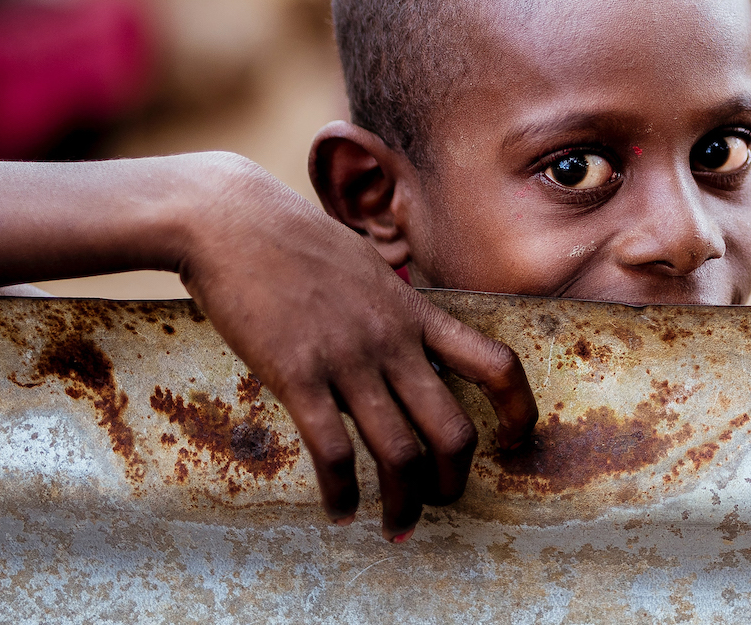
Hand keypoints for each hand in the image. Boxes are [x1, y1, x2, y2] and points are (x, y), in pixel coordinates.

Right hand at [180, 161, 537, 539]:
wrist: (233, 221)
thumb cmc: (294, 241)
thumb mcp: (366, 267)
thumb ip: (391, 306)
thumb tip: (404, 333)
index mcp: (414, 312)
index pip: (493, 362)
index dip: (517, 408)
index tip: (515, 438)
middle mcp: (392, 340)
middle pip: (452, 428)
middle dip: (455, 479)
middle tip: (444, 502)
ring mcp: (348, 359)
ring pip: (398, 451)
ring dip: (404, 503)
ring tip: (398, 527)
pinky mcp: (297, 374)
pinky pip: (332, 451)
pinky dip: (341, 494)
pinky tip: (341, 511)